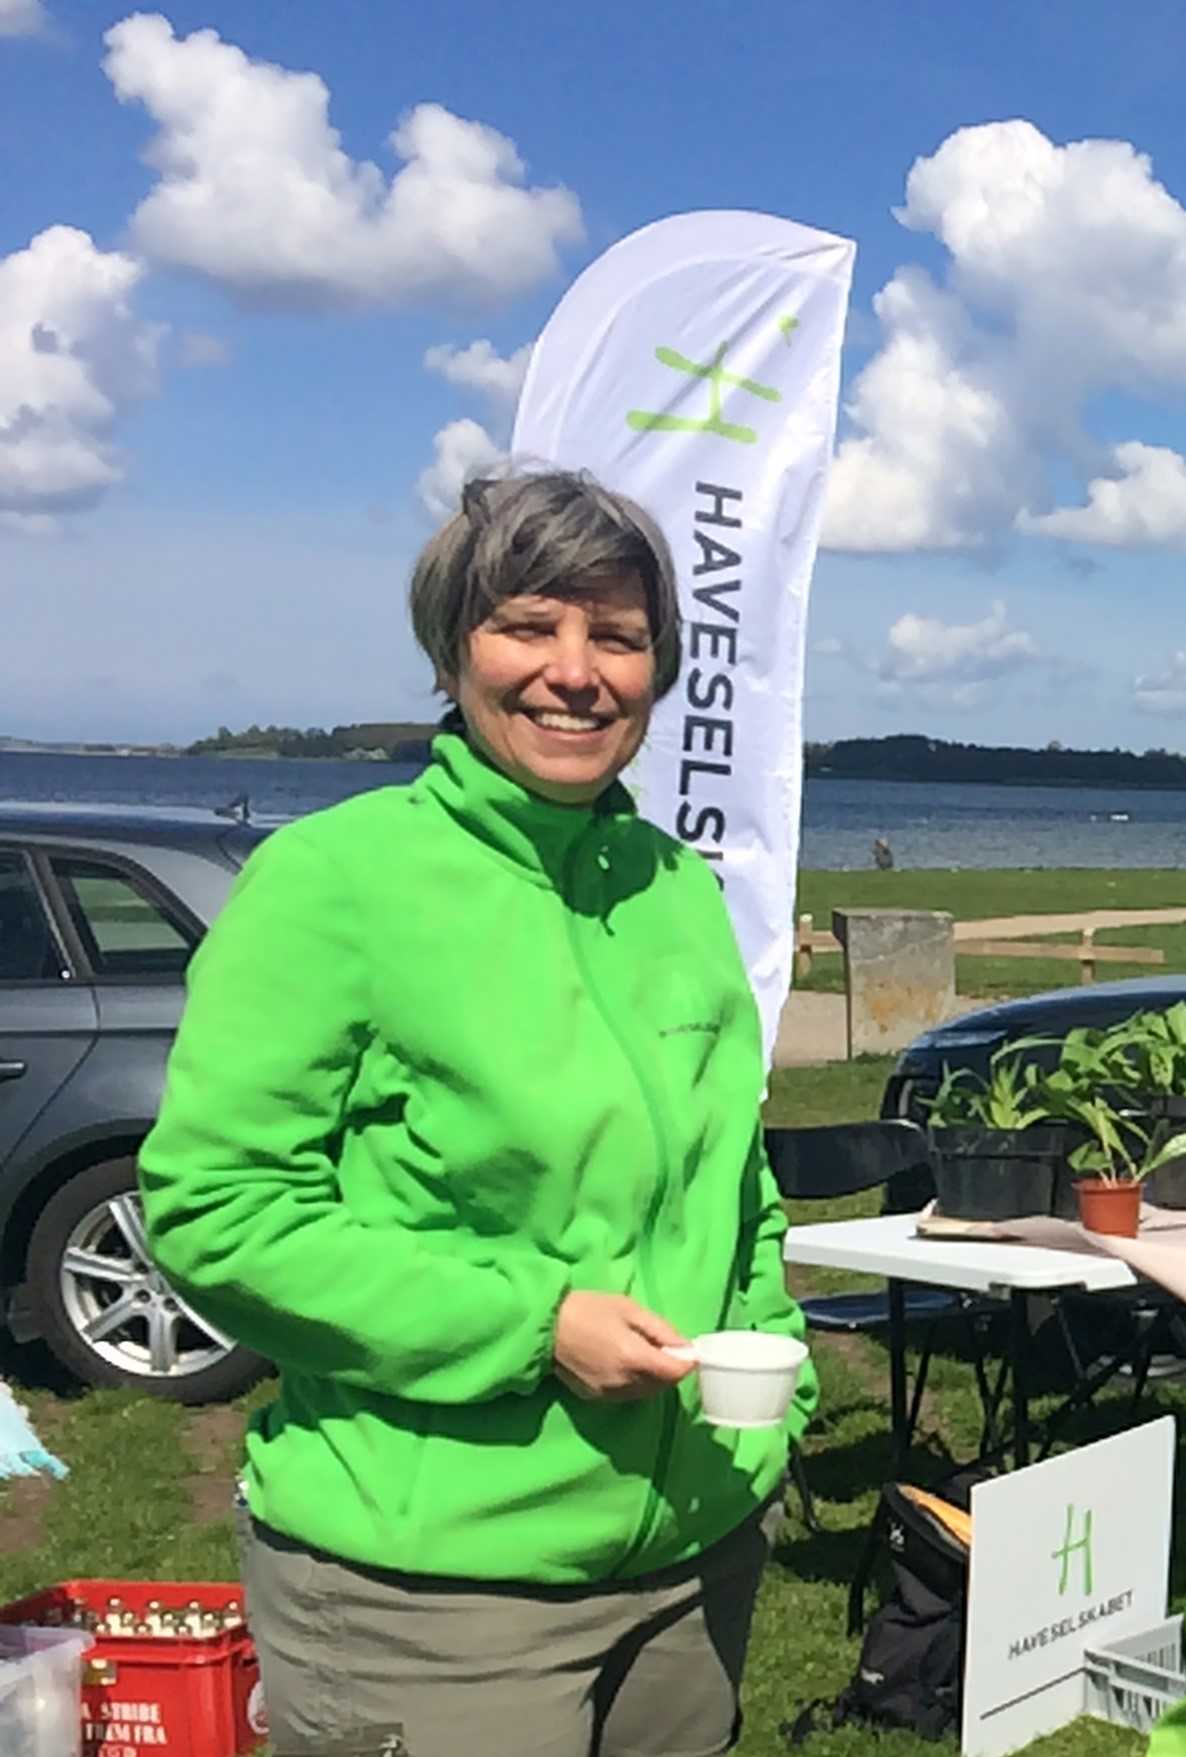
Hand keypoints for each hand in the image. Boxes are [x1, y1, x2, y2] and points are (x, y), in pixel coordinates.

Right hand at [553, 1291, 694, 1400]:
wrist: (545, 1325)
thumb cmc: (587, 1309)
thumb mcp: (628, 1308)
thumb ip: (660, 1329)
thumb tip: (686, 1347)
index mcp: (633, 1358)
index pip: (676, 1373)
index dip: (686, 1361)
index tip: (686, 1349)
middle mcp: (624, 1383)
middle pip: (663, 1385)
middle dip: (669, 1368)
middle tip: (660, 1345)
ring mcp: (609, 1394)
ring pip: (646, 1392)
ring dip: (653, 1377)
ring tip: (640, 1352)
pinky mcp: (596, 1398)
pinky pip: (627, 1394)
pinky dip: (634, 1382)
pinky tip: (622, 1362)